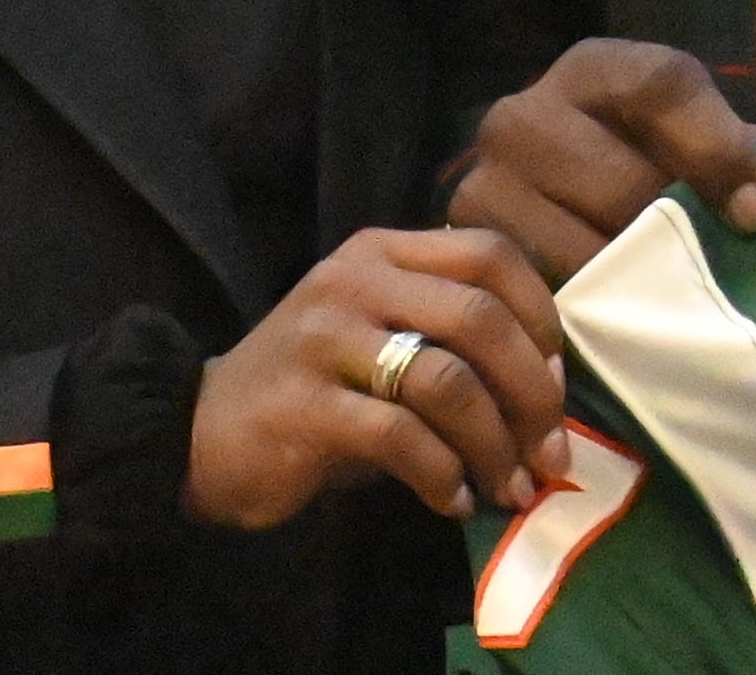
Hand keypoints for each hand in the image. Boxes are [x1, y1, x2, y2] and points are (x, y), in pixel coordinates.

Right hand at [184, 224, 571, 529]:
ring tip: (511, 487)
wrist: (196, 433)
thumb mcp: (382, 340)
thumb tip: (548, 391)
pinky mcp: (303, 406)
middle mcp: (356, 281)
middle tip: (552, 450)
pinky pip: (400, 437)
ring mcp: (325, 340)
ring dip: (495, 444)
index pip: (490, 253)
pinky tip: (455, 502)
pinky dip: (443, 476)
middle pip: (480, 317)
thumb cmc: (313, 390)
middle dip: (532, 391)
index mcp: (384, 252)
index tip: (558, 380)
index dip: (540, 315)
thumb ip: (452, 343)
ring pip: (446, 380)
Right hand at [453, 37, 755, 281]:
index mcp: (592, 68)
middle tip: (705, 265)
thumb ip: (723, 149)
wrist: (540, 192)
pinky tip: (618, 312)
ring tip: (664, 292)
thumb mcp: (679, 134)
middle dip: (674, 231)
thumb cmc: (634, 160)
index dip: (715, 148)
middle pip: (623, 183)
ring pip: (585, 249)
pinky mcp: (468, 243)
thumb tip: (750, 207)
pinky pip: (544, 289)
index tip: (755, 212)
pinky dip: (590, 307)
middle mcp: (524, 113)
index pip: (660, 86)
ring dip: (634, 280)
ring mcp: (486, 178)